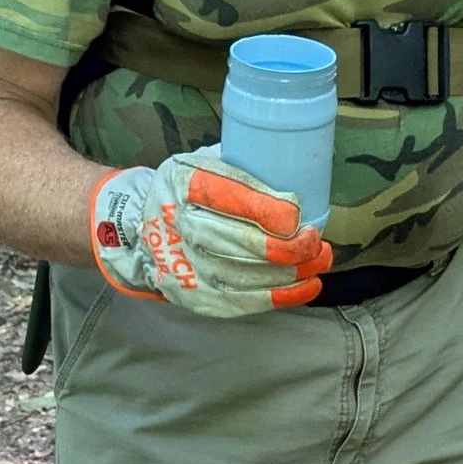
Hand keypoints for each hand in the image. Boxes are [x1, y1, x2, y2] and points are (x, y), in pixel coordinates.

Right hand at [90, 152, 333, 318]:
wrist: (143, 230)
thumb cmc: (188, 191)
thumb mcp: (203, 162)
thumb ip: (240, 164)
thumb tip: (297, 167)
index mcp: (183, 182)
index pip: (226, 197)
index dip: (267, 209)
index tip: (297, 214)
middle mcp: (180, 226)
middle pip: (238, 242)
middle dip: (286, 246)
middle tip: (315, 241)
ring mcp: (185, 266)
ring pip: (245, 276)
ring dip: (291, 273)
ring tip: (319, 260)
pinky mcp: (195, 296)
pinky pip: (243, 301)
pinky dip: (281, 297)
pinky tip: (307, 286)